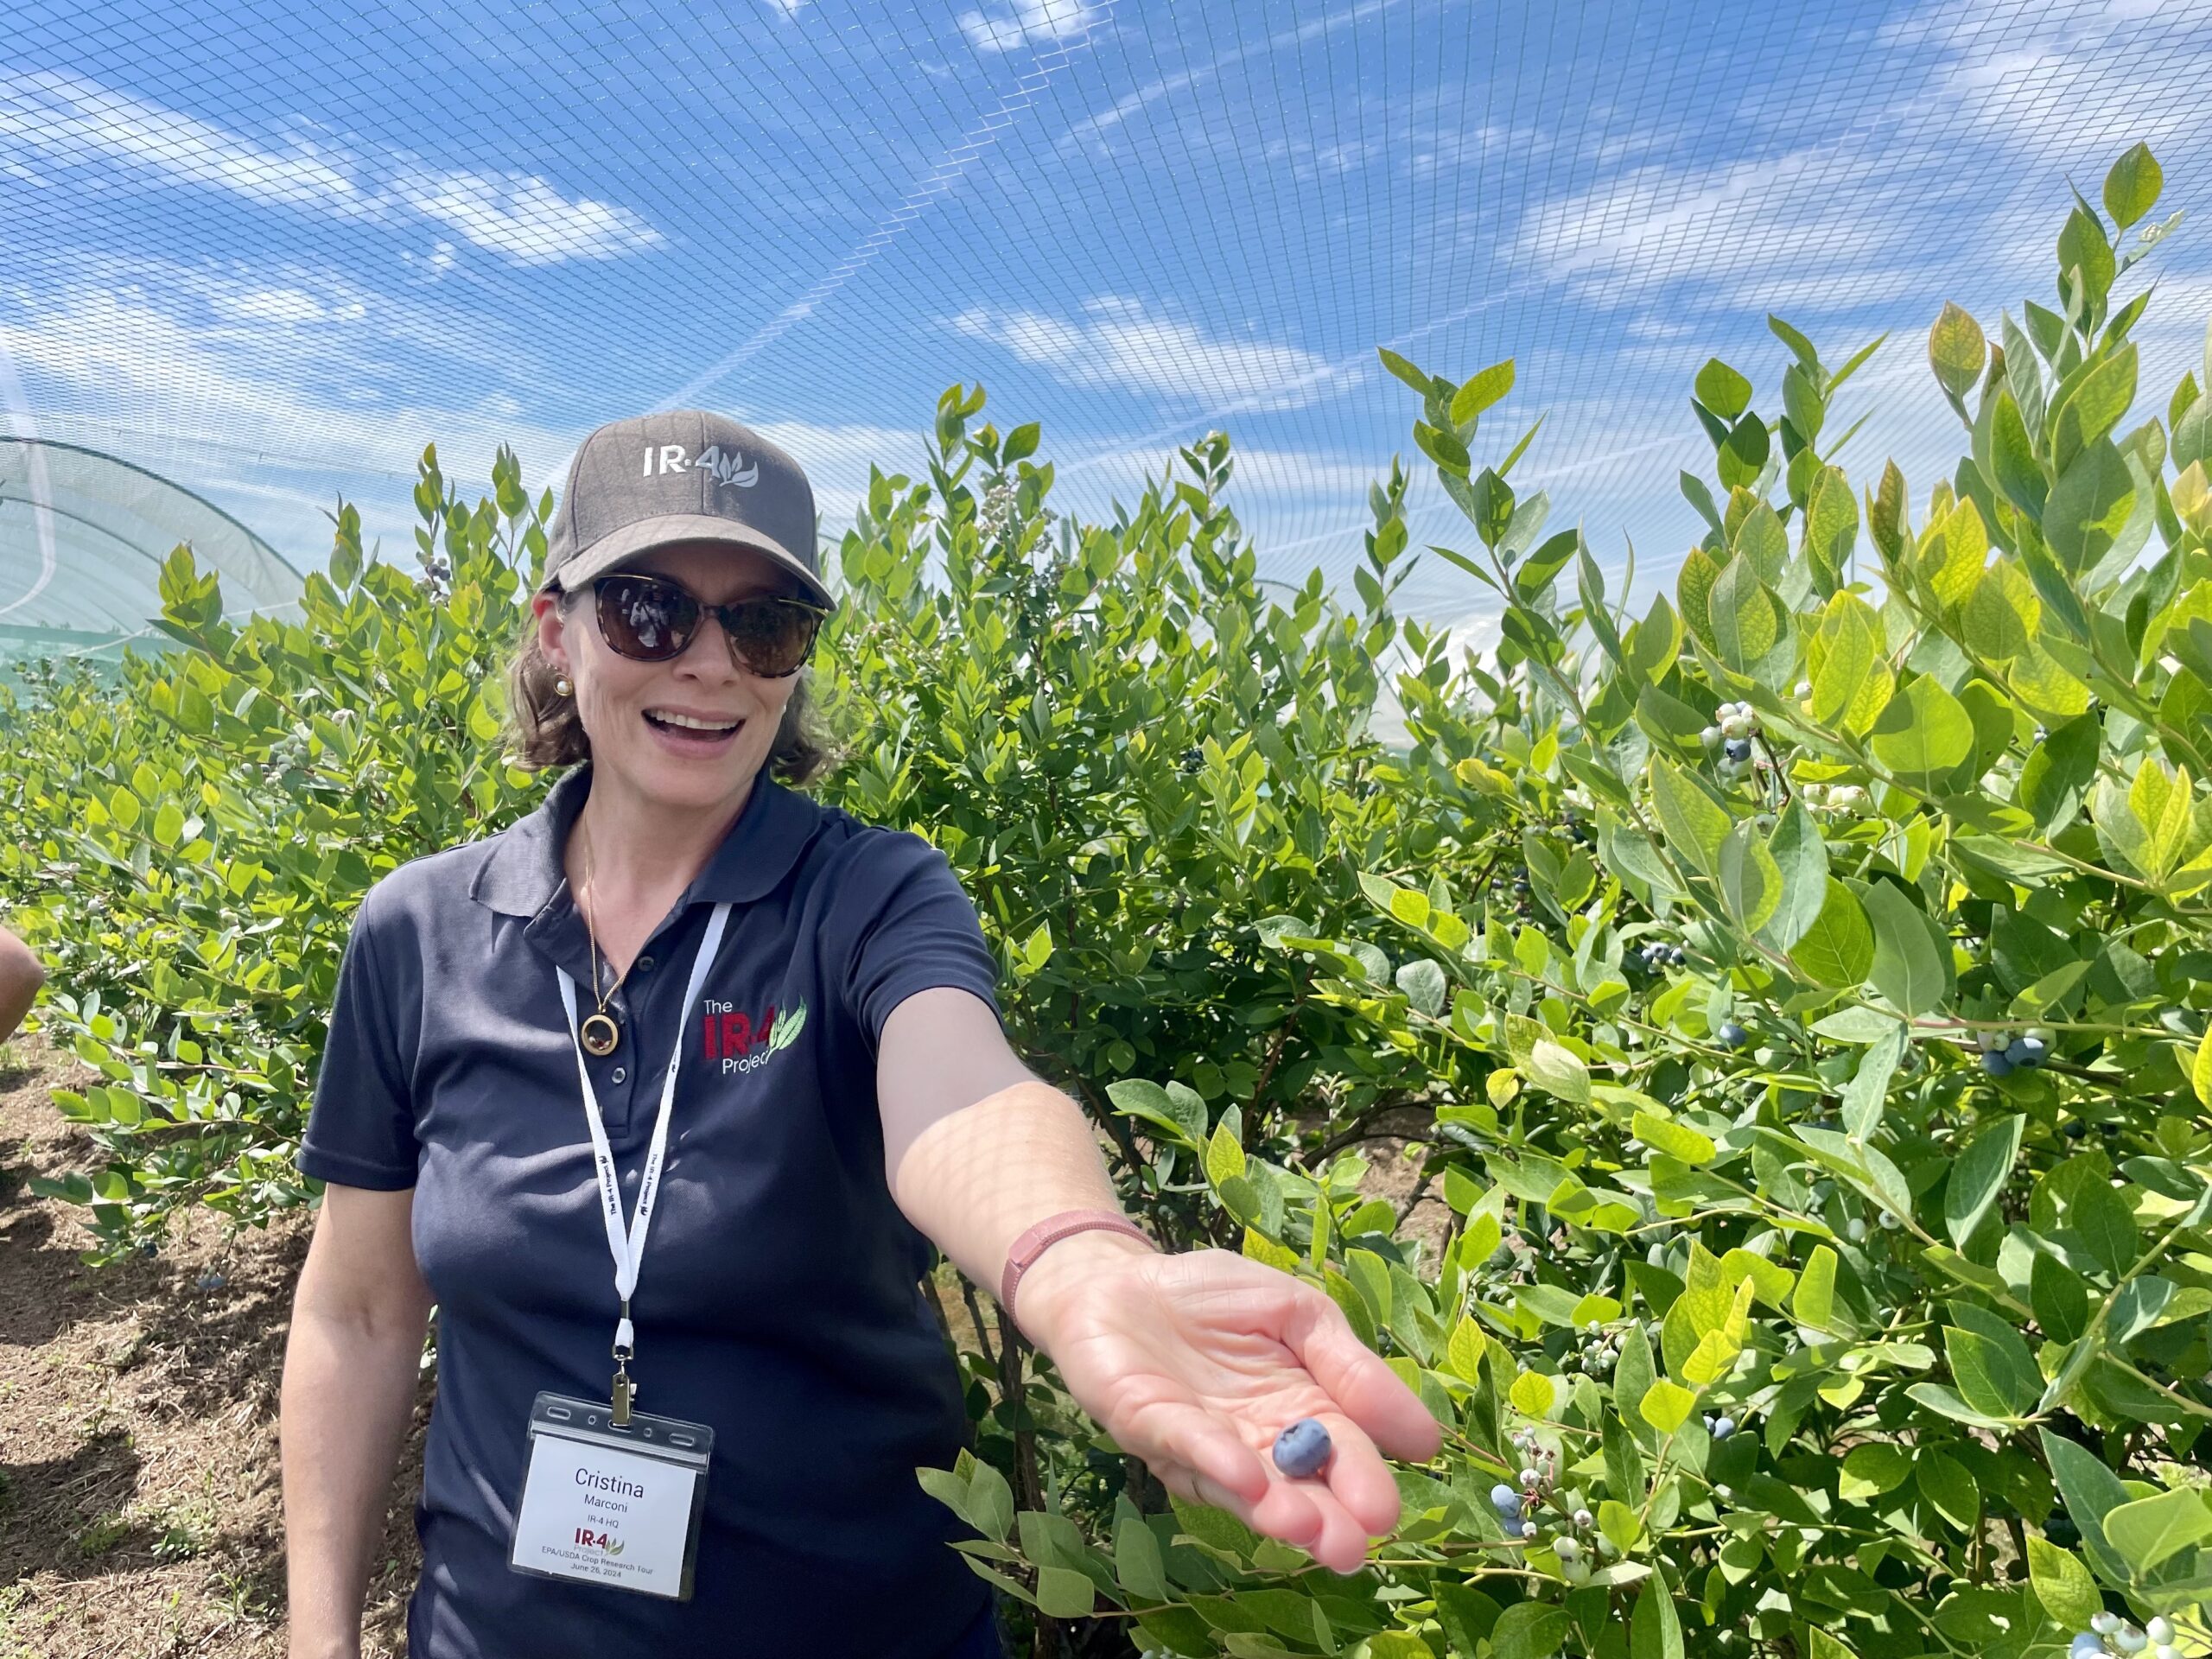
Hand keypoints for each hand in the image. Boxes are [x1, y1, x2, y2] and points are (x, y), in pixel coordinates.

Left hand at [1013, 1235, 1442, 1574]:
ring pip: (1243, 1484)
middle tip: (1349, 1547)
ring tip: (1305, 1529)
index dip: (1363, 1482)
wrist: (1124, 1278)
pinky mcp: (1149, 1422)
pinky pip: (1184, 1444)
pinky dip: (1215, 1460)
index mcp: (1303, 1411)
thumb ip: (1351, 1367)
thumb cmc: (1214, 1297)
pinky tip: (1247, 1477)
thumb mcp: (1300, 1314)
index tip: (1384, 1512)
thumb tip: (1426, 1438)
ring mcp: (1202, 1440)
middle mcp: (1256, 1441)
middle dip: (1323, 1520)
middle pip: (1298, 1488)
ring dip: (1274, 1509)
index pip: (1343, 1453)